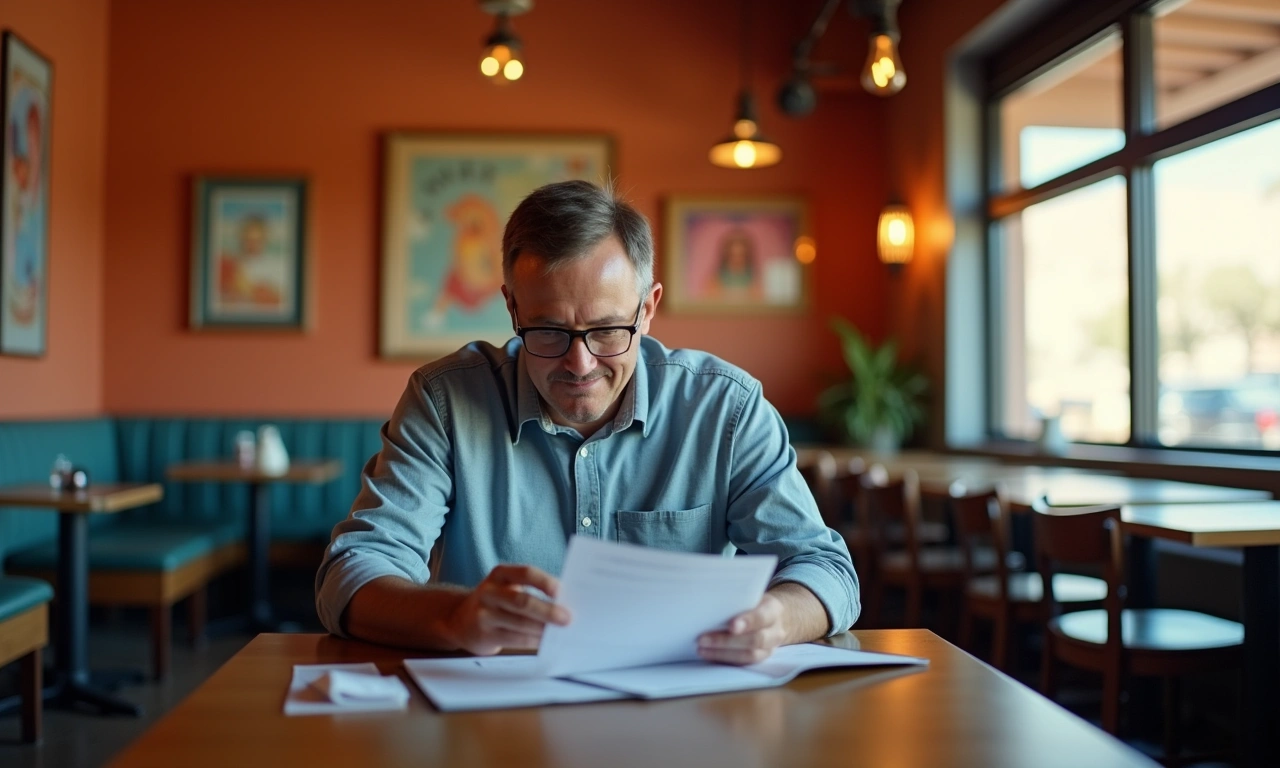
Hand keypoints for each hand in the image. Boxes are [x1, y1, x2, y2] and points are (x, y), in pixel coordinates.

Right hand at [445, 564, 570, 655]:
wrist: (459, 620)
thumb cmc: (496, 602)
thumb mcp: (507, 588)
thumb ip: (532, 591)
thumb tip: (565, 603)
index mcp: (500, 574)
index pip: (525, 573)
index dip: (544, 582)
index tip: (562, 591)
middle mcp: (489, 592)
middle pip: (522, 600)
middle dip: (547, 610)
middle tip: (567, 618)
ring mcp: (484, 615)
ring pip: (519, 623)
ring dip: (543, 629)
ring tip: (560, 632)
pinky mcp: (484, 636)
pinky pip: (515, 640)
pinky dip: (533, 641)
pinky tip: (545, 641)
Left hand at [697, 592, 786, 664]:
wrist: (775, 618)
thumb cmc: (756, 603)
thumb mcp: (753, 595)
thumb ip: (739, 599)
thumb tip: (709, 598)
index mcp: (773, 610)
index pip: (762, 617)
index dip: (747, 622)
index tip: (731, 626)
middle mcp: (774, 632)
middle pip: (754, 640)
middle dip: (726, 641)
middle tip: (702, 639)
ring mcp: (769, 648)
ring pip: (749, 655)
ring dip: (722, 653)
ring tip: (701, 649)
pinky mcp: (761, 659)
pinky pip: (744, 664)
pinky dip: (725, 660)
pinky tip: (709, 655)